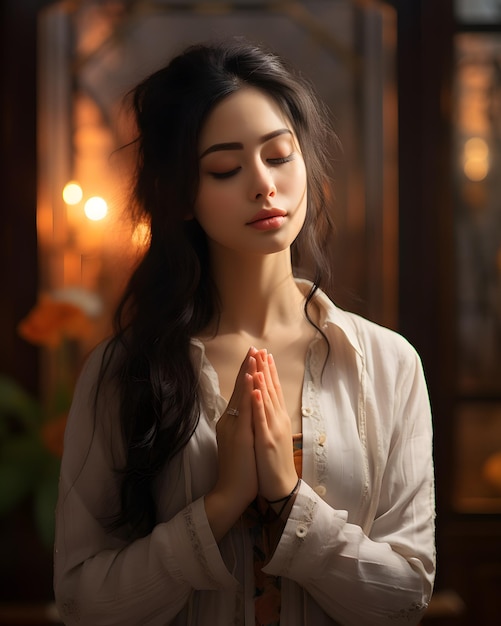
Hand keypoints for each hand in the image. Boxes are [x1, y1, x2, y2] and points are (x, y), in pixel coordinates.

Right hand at [205, 347, 258, 540]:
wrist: (230, 492)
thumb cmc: (238, 470)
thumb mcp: (239, 443)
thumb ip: (240, 426)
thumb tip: (245, 413)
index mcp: (231, 422)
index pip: (239, 393)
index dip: (246, 374)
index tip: (253, 358)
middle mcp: (230, 421)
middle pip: (240, 389)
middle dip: (248, 368)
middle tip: (254, 348)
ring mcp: (234, 427)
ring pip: (242, 395)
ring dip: (249, 373)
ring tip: (254, 355)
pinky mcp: (240, 435)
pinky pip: (245, 410)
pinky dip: (248, 393)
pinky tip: (251, 379)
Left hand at [251, 350, 297, 501]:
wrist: (280, 488)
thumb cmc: (273, 464)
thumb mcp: (271, 437)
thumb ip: (268, 420)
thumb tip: (263, 405)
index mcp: (276, 419)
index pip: (271, 390)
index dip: (268, 372)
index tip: (264, 354)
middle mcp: (276, 421)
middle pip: (270, 391)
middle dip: (266, 369)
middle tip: (262, 349)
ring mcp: (272, 430)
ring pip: (266, 401)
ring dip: (263, 380)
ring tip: (259, 361)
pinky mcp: (266, 442)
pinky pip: (261, 420)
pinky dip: (258, 404)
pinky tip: (256, 391)